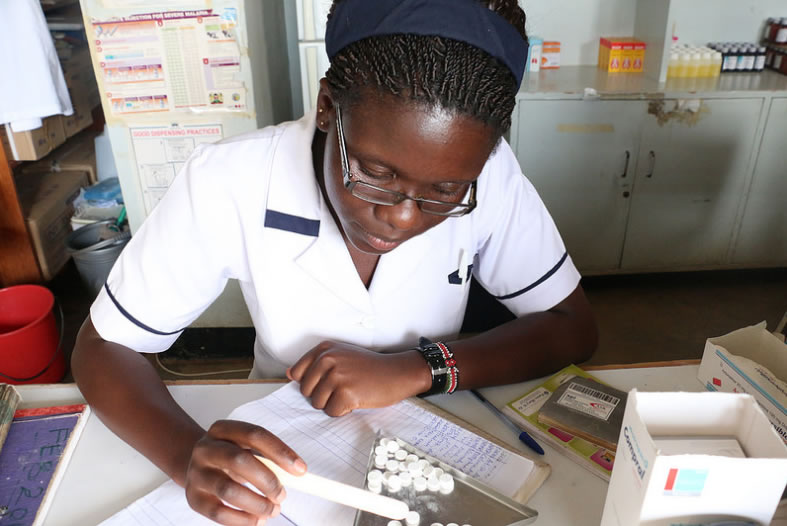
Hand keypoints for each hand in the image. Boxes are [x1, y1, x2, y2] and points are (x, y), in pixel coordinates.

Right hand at [185, 420, 305, 524]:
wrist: (197, 468)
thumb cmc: (230, 458)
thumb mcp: (245, 448)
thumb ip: (269, 458)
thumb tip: (299, 473)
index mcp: (222, 429)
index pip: (254, 435)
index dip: (280, 452)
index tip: (301, 470)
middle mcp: (205, 449)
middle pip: (239, 461)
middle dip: (267, 481)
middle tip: (282, 495)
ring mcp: (196, 474)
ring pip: (228, 491)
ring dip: (257, 504)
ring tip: (272, 510)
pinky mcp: (193, 499)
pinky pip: (219, 513)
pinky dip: (243, 520)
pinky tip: (257, 520)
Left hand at [287, 341, 430, 416]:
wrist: (397, 372)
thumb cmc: (369, 367)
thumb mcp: (342, 355)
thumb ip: (315, 363)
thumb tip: (289, 374)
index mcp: (324, 349)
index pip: (297, 374)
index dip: (311, 383)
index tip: (327, 382)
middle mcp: (328, 359)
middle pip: (306, 391)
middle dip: (322, 395)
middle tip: (343, 388)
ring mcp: (337, 376)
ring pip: (317, 403)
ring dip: (333, 404)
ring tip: (350, 392)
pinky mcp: (346, 393)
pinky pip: (331, 412)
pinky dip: (342, 411)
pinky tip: (355, 400)